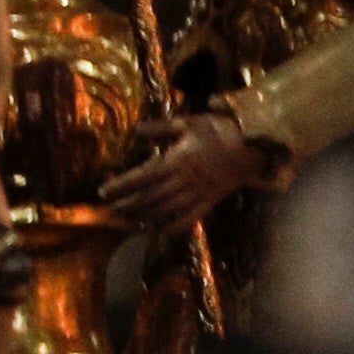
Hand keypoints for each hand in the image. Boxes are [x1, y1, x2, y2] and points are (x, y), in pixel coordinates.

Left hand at [99, 103, 279, 228]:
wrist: (250, 147)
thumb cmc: (217, 130)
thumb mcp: (186, 123)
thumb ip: (159, 128)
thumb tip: (136, 130)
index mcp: (177, 161)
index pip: (142, 177)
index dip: (122, 185)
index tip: (104, 191)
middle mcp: (185, 181)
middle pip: (150, 197)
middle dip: (128, 204)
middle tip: (109, 209)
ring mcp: (197, 194)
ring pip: (166, 210)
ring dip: (144, 216)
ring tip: (126, 219)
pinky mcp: (209, 202)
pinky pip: (189, 219)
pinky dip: (173, 227)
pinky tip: (159, 230)